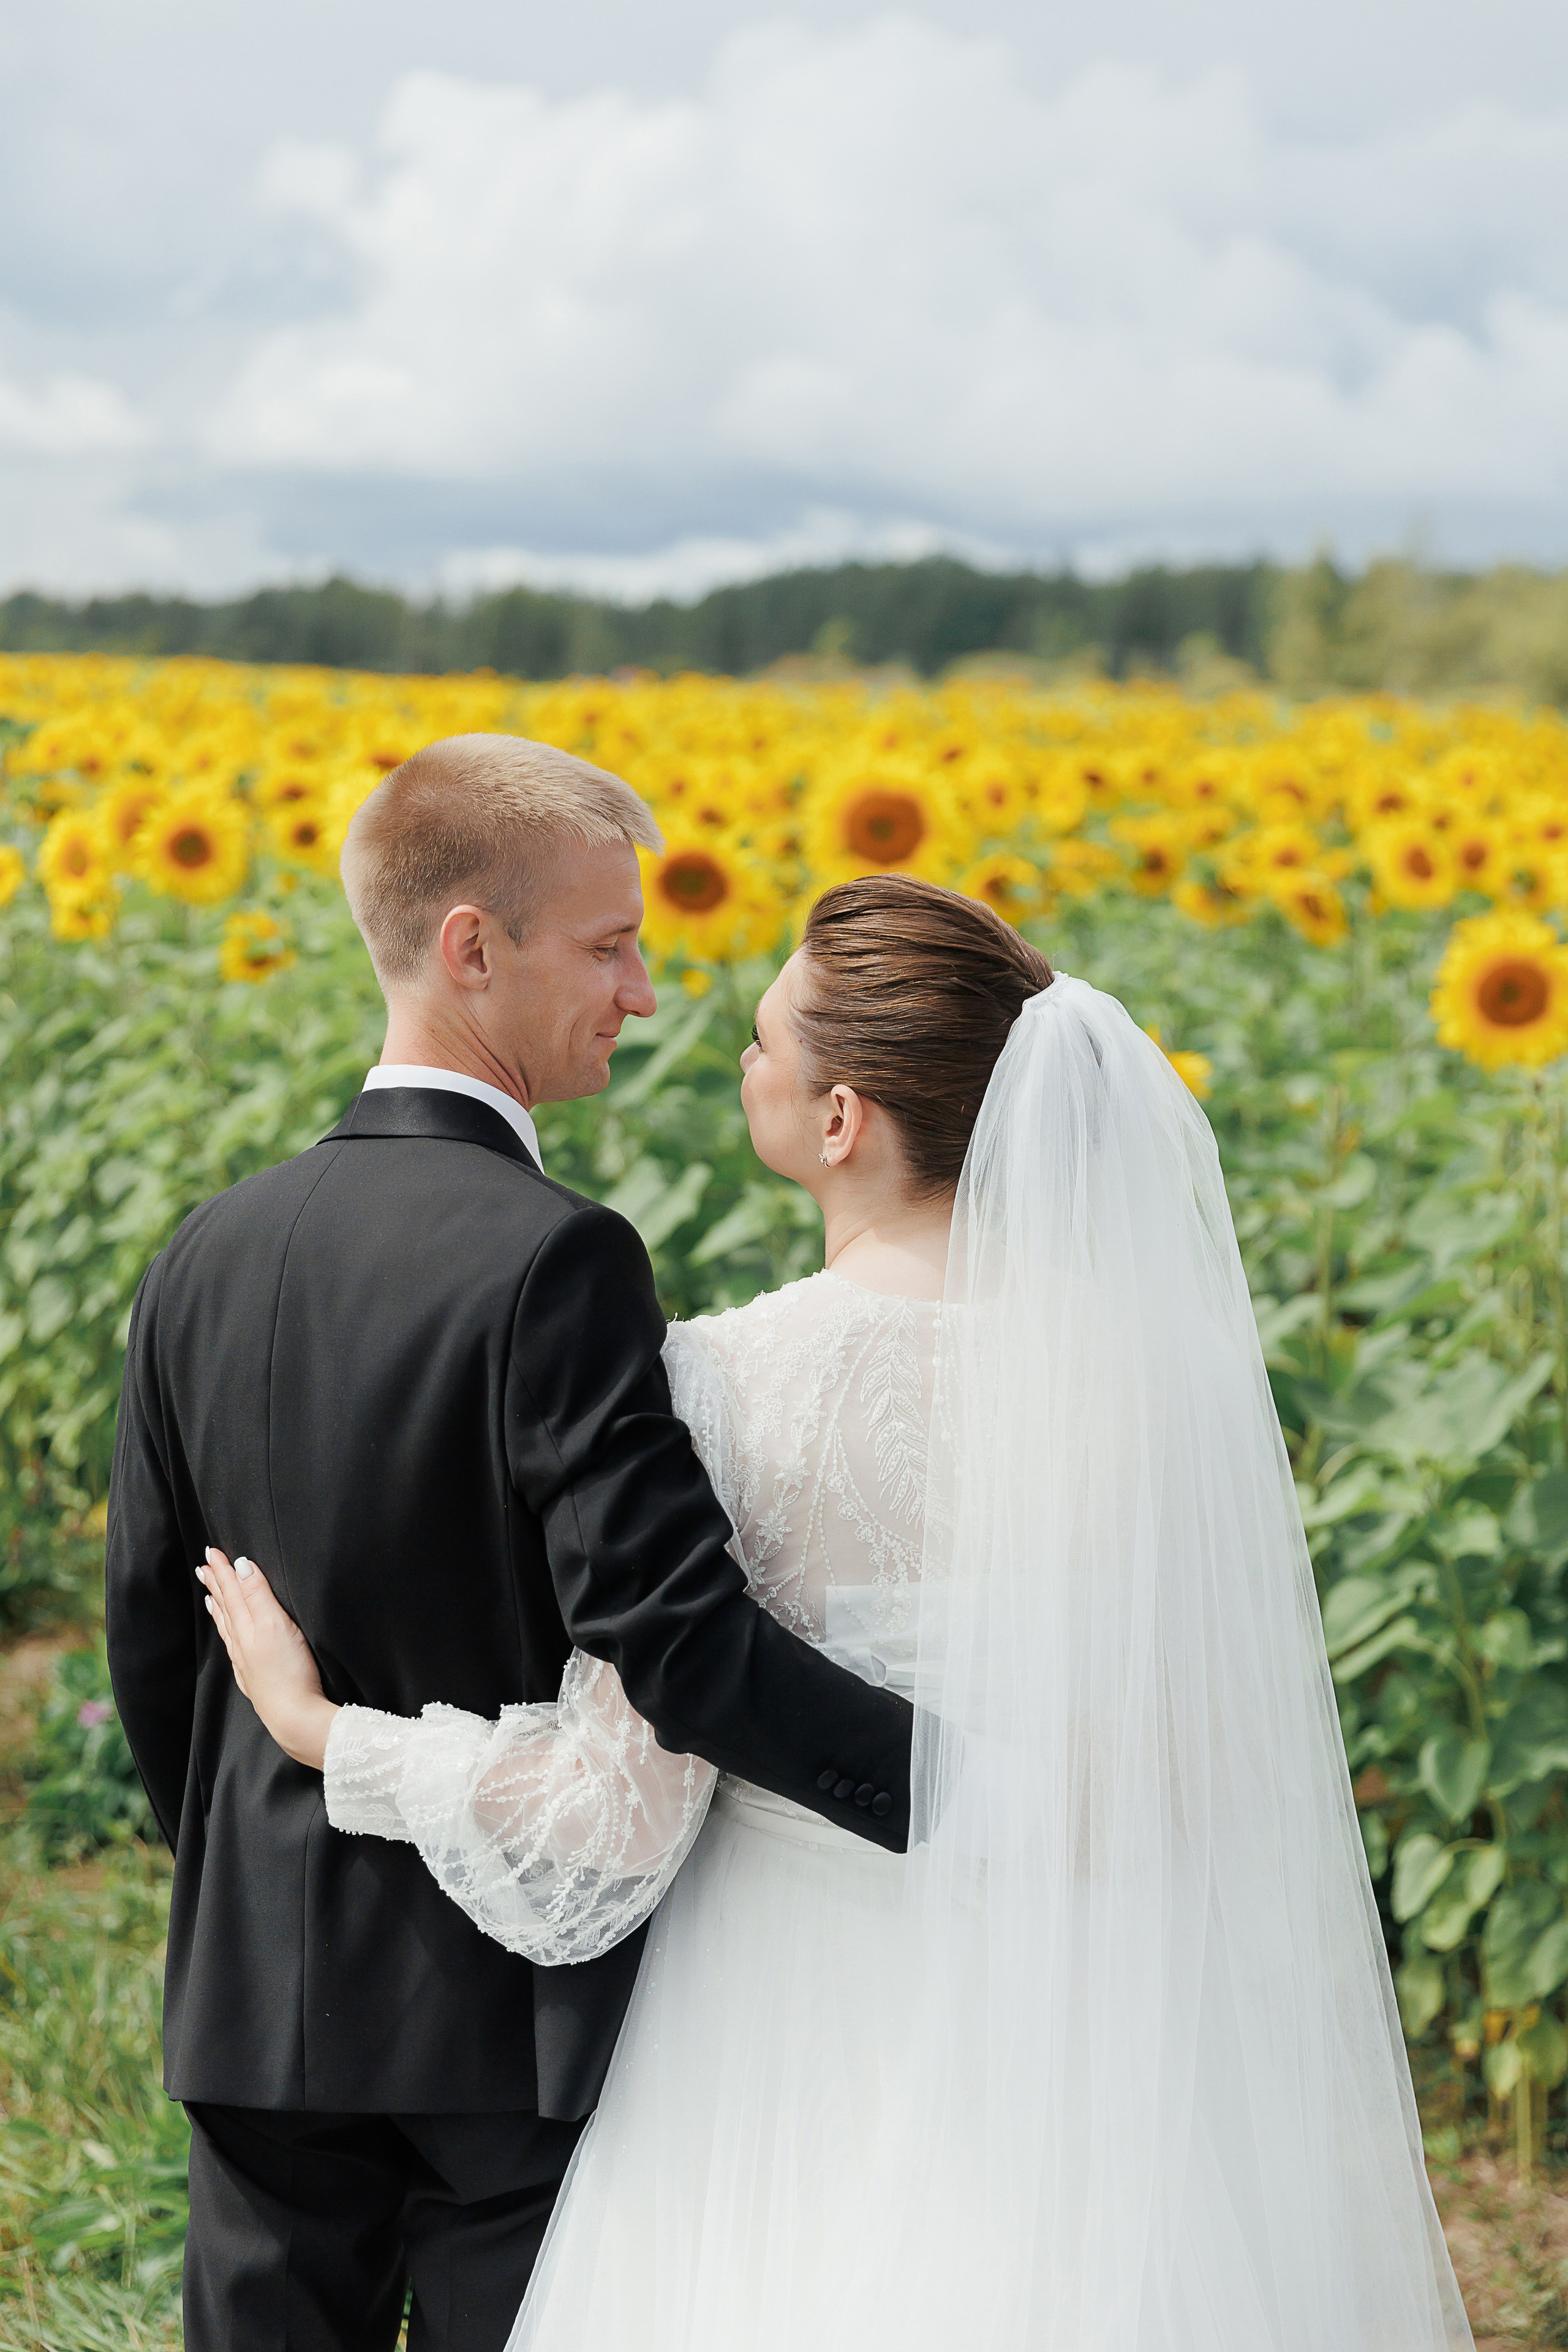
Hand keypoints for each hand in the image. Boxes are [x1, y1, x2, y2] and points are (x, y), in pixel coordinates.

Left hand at [197, 1547, 338, 1771]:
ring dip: (220, 1608)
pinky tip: (231, 1635)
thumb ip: (259, 1595)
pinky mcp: (256, 1677)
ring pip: (228, 1628)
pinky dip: (228, 1633)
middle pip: (226, 1608)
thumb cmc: (289, 1671)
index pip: (231, 1592)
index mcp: (247, 1627)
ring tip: (210, 1595)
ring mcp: (247, 1662)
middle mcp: (241, 1643)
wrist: (294, 1716)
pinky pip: (234, 1646)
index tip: (211, 1552)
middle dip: (216, 1585)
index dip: (222, 1571)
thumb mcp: (276, 1625)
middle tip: (204, 1567)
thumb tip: (241, 1566)